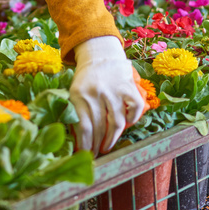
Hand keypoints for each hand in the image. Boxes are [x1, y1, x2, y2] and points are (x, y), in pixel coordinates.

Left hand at [70, 35, 144, 154]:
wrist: (100, 54)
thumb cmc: (85, 79)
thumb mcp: (74, 92)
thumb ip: (75, 111)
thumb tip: (78, 140)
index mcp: (78, 94)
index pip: (84, 126)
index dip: (86, 144)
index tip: (85, 155)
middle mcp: (96, 92)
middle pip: (99, 127)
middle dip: (98, 145)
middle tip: (97, 155)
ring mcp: (114, 90)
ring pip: (117, 122)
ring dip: (113, 138)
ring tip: (107, 147)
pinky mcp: (128, 87)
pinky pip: (135, 109)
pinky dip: (132, 119)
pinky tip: (126, 125)